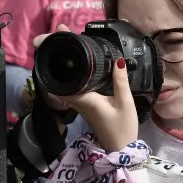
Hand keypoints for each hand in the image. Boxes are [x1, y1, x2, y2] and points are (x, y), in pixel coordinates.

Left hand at [34, 24, 138, 151]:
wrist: (120, 148)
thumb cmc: (122, 127)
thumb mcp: (125, 102)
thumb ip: (120, 81)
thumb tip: (117, 59)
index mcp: (84, 98)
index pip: (63, 77)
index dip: (58, 56)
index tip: (58, 37)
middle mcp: (76, 100)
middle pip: (60, 76)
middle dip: (58, 55)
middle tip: (60, 33)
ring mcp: (78, 103)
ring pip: (64, 81)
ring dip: (64, 64)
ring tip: (67, 43)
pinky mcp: (83, 105)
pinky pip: (72, 86)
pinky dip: (71, 74)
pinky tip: (78, 65)